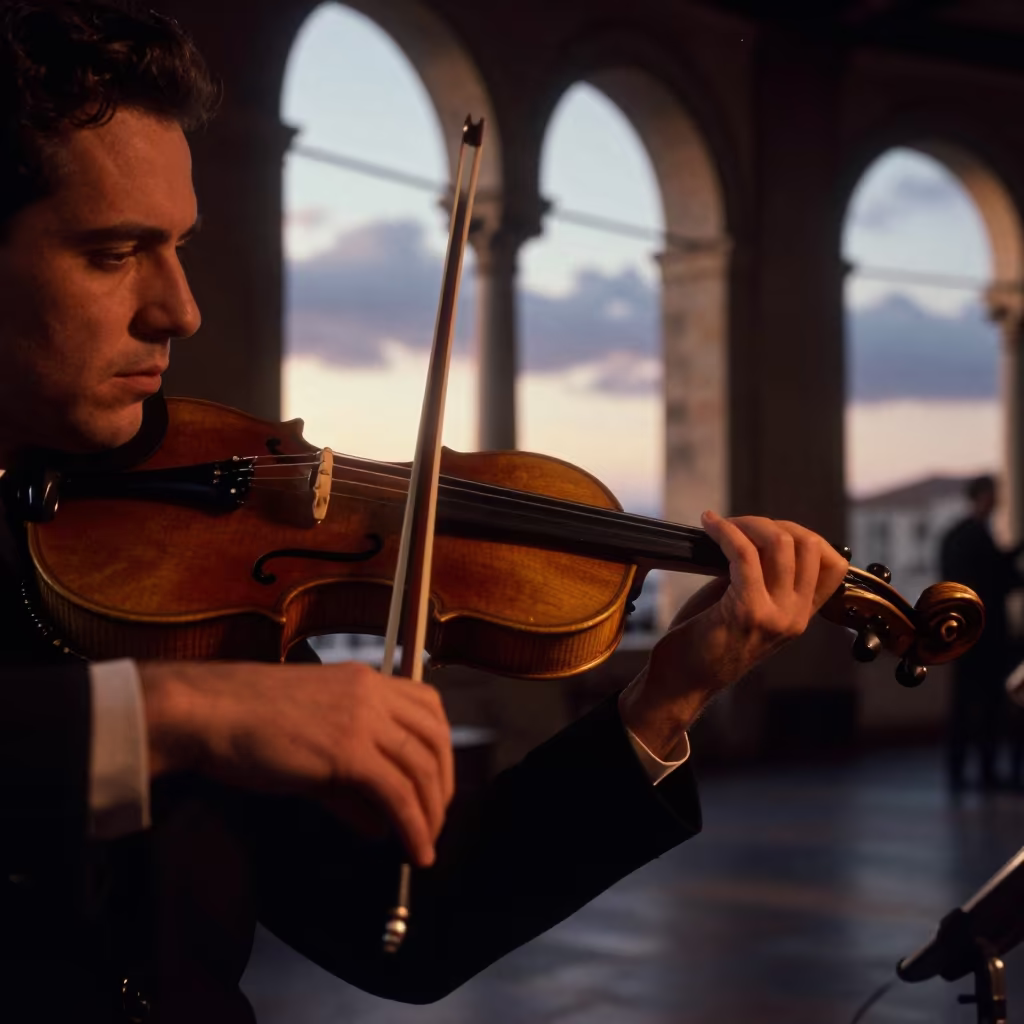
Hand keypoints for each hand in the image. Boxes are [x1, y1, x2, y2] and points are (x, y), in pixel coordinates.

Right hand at [140, 660, 453, 866]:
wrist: (205, 712)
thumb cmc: (243, 723)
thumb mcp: (309, 743)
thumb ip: (348, 783)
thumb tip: (379, 824)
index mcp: (364, 679)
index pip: (428, 706)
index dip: (440, 747)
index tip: (436, 780)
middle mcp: (371, 693)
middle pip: (435, 738)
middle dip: (443, 784)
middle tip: (436, 818)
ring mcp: (362, 719)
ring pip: (422, 767)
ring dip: (431, 812)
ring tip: (426, 843)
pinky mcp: (348, 752)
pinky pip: (397, 794)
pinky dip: (414, 826)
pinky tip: (415, 850)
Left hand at [619, 511, 848, 757]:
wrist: (682, 683)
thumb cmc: (703, 642)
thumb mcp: (744, 604)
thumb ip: (759, 575)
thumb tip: (754, 533)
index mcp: (800, 616)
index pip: (833, 565)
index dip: (803, 536)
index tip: (767, 530)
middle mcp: (796, 616)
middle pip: (809, 545)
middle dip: (772, 523)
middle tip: (739, 526)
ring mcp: (777, 615)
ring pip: (780, 543)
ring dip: (747, 524)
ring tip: (721, 524)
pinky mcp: (748, 611)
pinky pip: (744, 554)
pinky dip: (725, 532)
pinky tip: (709, 524)